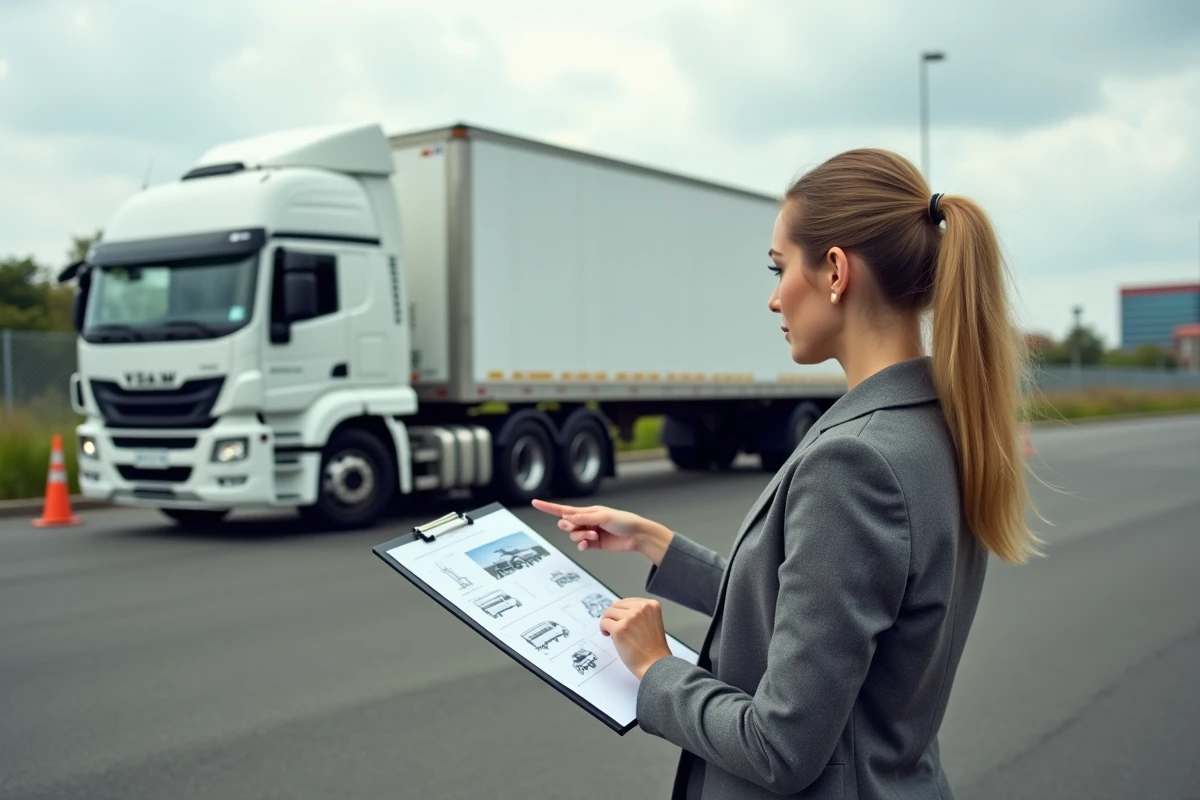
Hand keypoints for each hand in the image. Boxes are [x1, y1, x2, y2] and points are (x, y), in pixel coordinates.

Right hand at [530, 500, 671, 562]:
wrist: (637, 535)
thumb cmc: (624, 521)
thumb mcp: (603, 516)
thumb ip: (583, 518)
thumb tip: (566, 519)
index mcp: (587, 511)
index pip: (563, 509)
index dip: (548, 507)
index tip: (534, 502)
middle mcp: (586, 521)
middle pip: (566, 525)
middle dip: (570, 527)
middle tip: (579, 528)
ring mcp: (589, 533)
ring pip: (573, 537)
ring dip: (581, 537)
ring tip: (593, 536)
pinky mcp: (594, 544)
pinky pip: (580, 545)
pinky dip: (582, 545)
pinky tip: (588, 545)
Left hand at [599, 598, 672, 679]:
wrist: (655, 664)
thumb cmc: (653, 648)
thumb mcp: (650, 622)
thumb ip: (637, 612)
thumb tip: (615, 605)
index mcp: (651, 605)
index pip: (627, 601)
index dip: (622, 612)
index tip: (624, 622)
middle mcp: (641, 608)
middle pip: (616, 605)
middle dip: (614, 617)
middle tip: (618, 629)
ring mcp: (630, 618)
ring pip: (608, 612)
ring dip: (608, 622)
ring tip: (614, 633)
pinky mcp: (619, 629)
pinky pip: (604, 622)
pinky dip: (604, 629)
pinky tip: (609, 636)